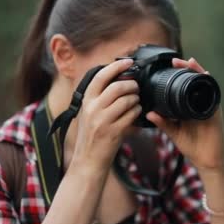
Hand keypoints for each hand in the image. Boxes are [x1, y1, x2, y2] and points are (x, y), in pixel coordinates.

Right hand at [68, 58, 141, 176]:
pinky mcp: (114, 132)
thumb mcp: (88, 114)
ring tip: (136, 101)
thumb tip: (117, 81)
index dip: (116, 66)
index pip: (100, 76)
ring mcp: (103, 121)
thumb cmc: (91, 137)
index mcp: (86, 102)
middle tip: (136, 87)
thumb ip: (98, 99)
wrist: (88, 162)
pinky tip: (136, 113)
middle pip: (117, 87)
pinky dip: (137, 112)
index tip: (128, 62)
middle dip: (131, 84)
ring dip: (136, 99)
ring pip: (127, 100)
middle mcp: (92, 109)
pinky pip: (132, 115)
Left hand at [146, 58, 223, 176]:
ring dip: (198, 73)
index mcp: (191, 108)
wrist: (208, 162)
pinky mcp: (216, 113)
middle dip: (189, 69)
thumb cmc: (194, 147)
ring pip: (206, 85)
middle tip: (177, 61)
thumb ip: (163, 123)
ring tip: (189, 63)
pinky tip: (205, 76)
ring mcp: (209, 108)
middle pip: (196, 82)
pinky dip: (209, 86)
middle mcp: (201, 105)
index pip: (185, 87)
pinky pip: (213, 96)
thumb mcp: (174, 133)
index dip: (179, 76)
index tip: (169, 67)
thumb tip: (149, 112)